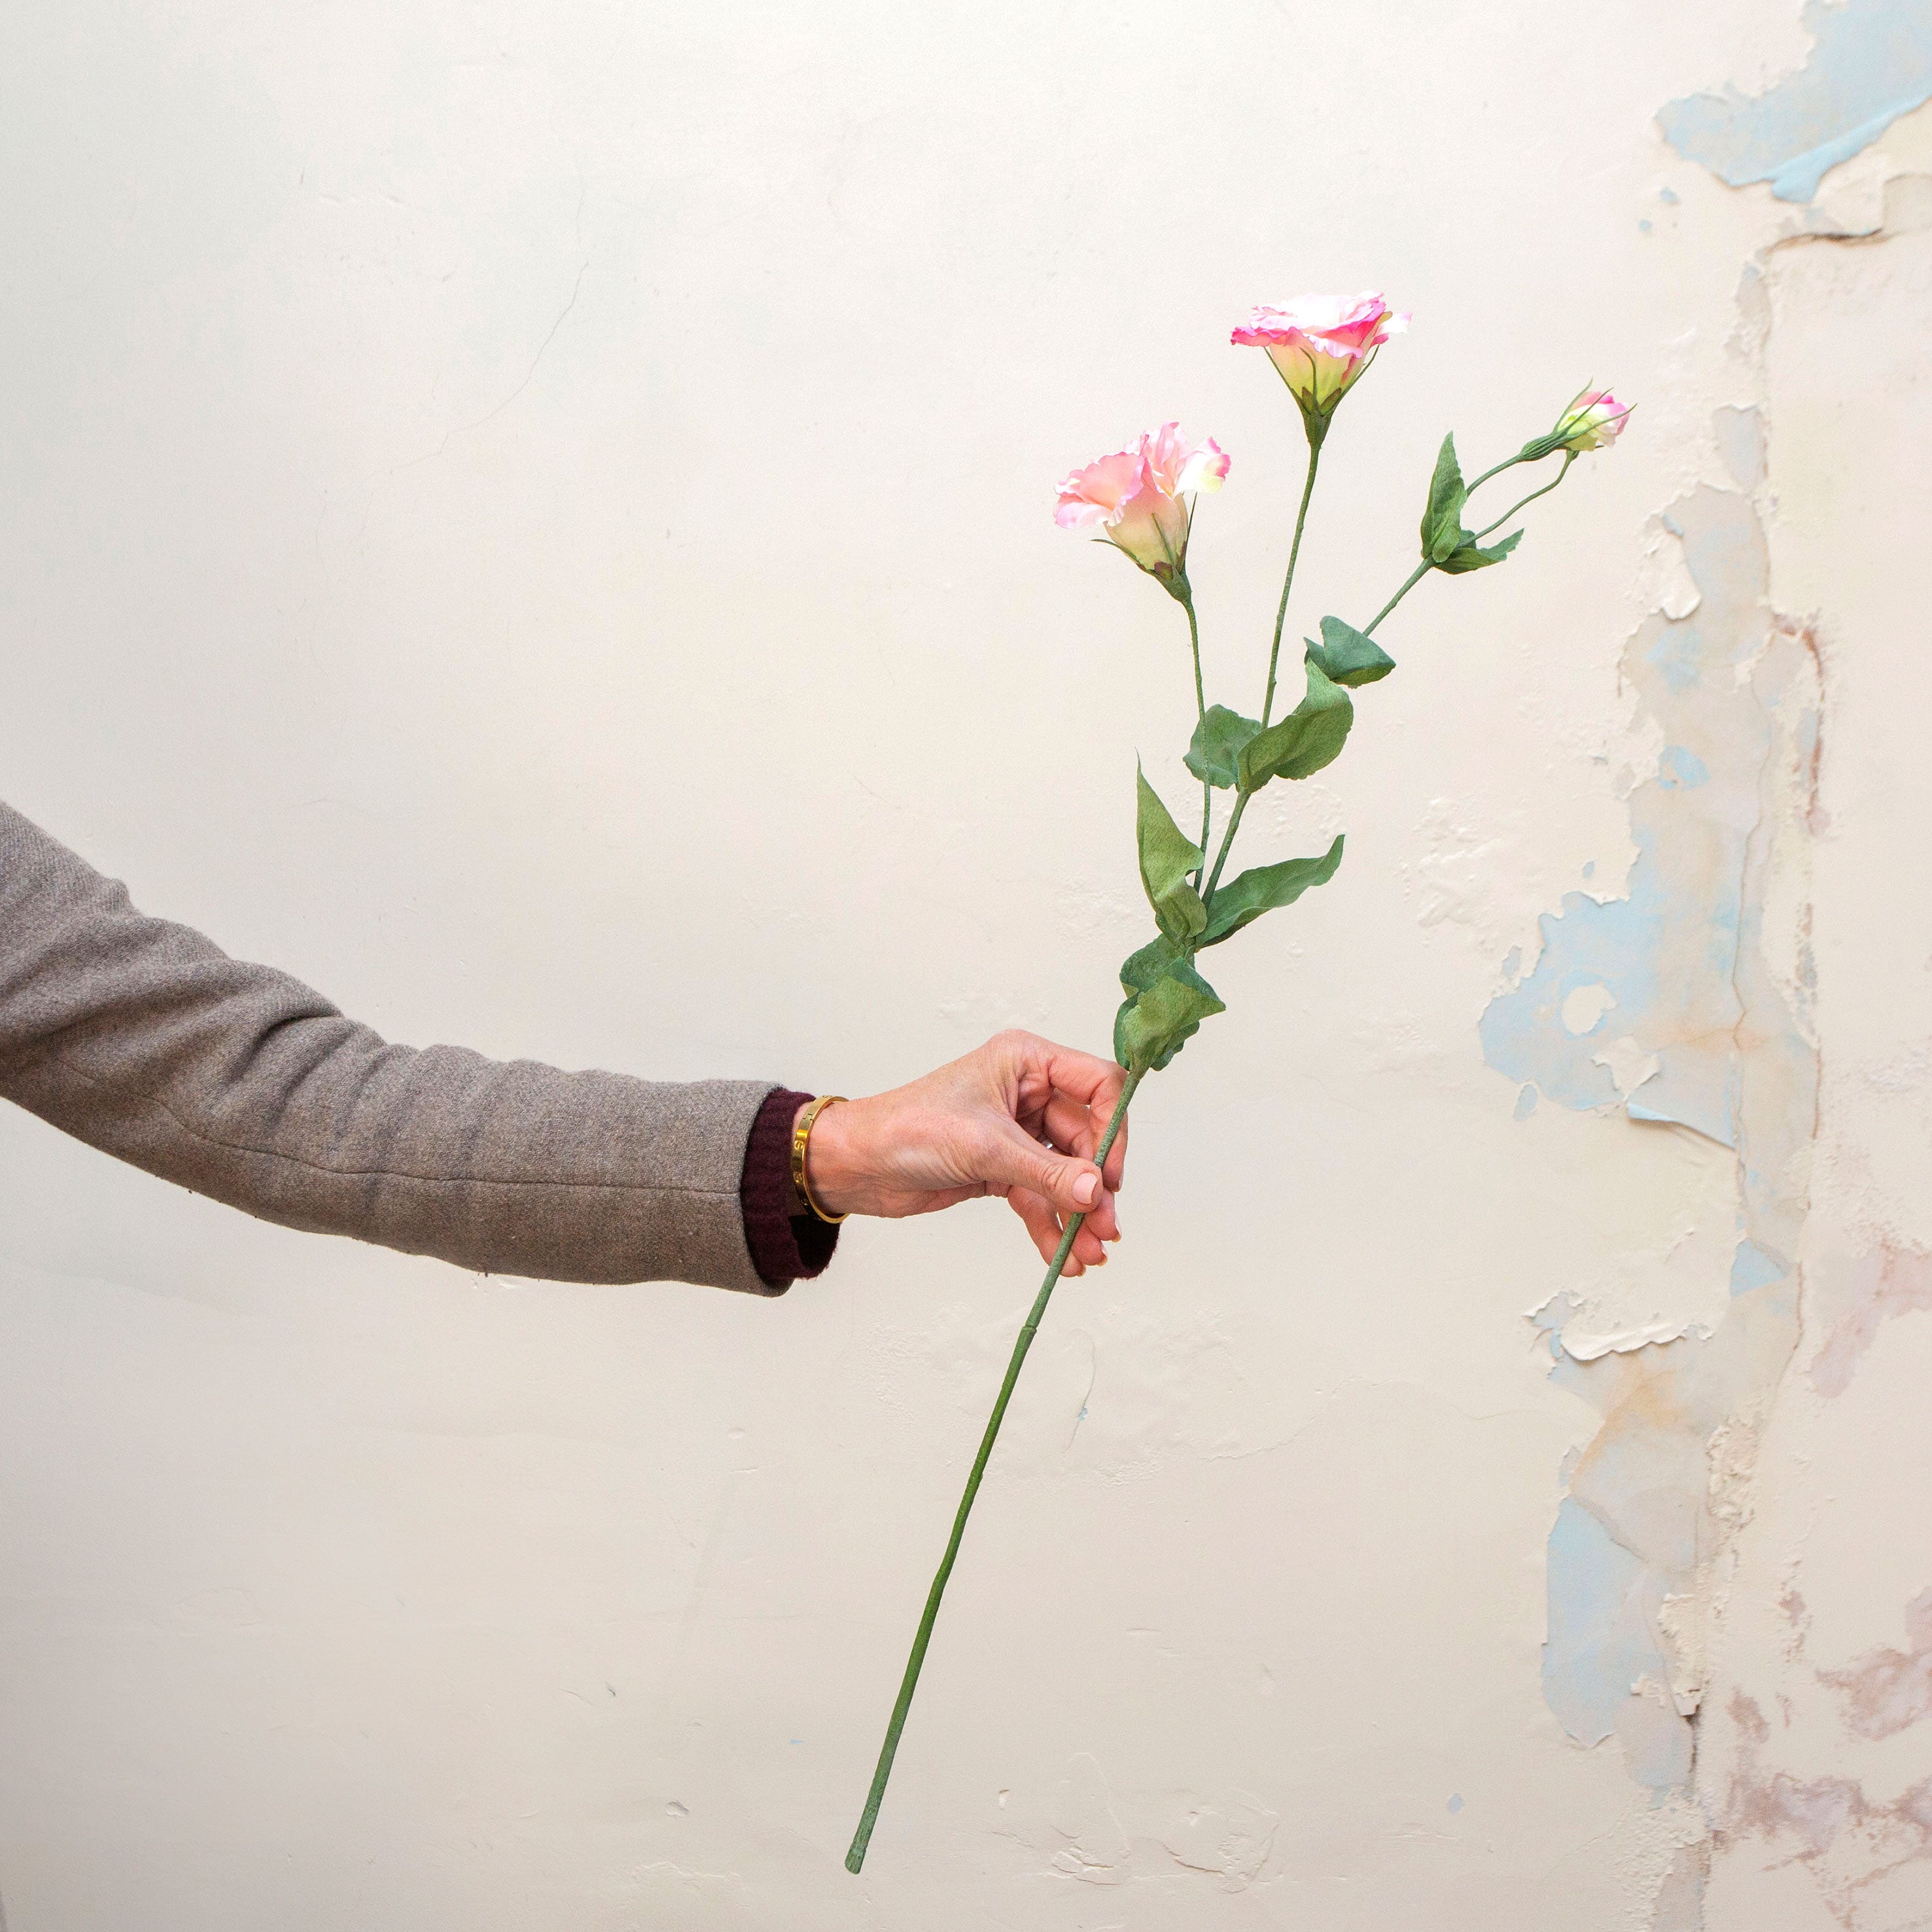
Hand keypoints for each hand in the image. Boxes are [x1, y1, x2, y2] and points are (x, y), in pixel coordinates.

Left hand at [803, 1030, 1128, 1274]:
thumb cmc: (908, 1128)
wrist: (858, 1164)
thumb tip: (1097, 1192)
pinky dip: (1051, 1226)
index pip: (1098, 1085)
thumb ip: (1046, 1172)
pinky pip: (1040, 1197)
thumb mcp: (985, 1147)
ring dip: (1078, 1215)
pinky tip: (1063, 1259)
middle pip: (1086, 1139)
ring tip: (1089, 1255)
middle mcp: (1027, 1092)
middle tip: (1105, 1229)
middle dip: (1096, 1188)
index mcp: (1027, 1062)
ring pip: (1065, 1175)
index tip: (1111, 1175)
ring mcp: (1016, 1133)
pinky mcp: (1002, 1168)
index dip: (1112, 1129)